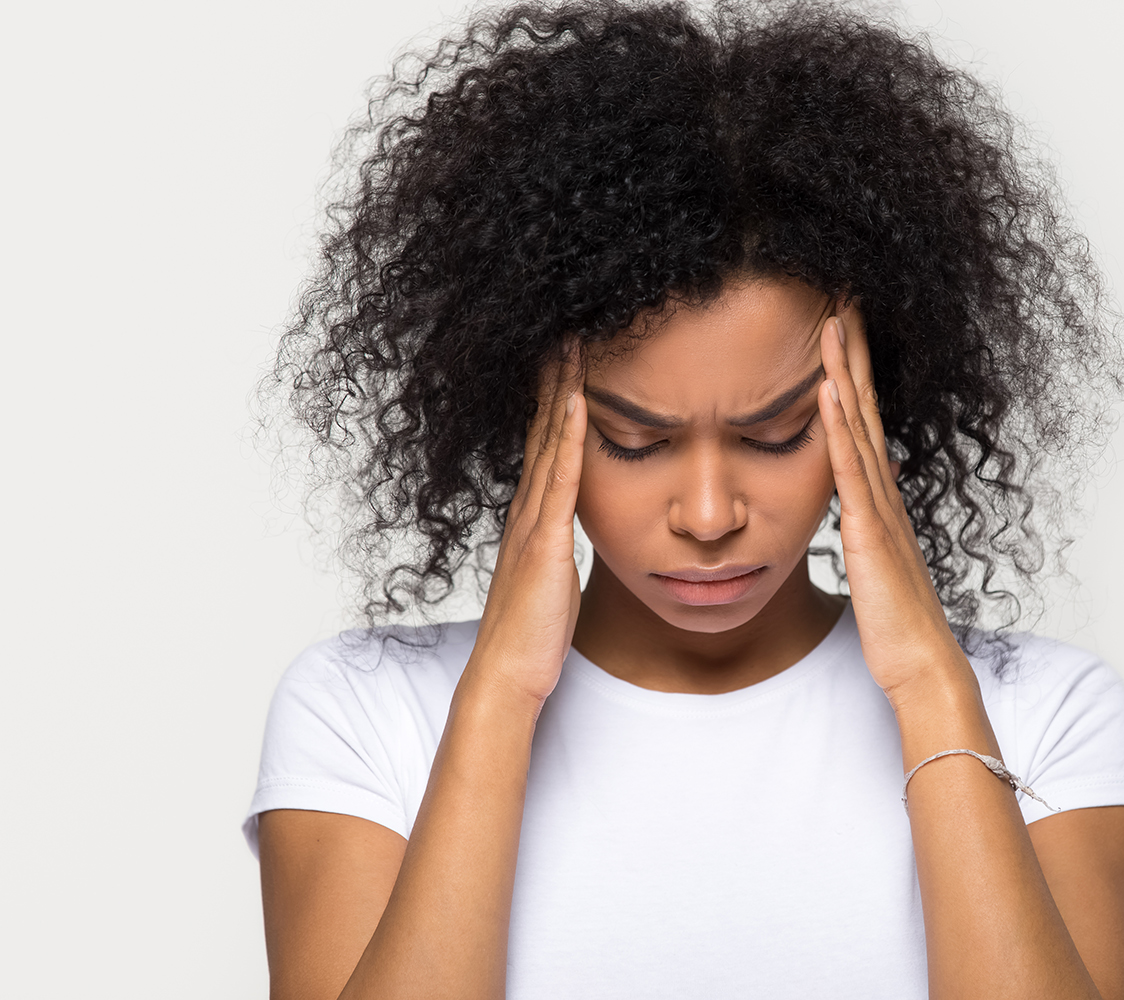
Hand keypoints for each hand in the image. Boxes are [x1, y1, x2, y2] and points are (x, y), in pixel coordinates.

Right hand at [465, 342, 587, 708]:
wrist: (509, 673)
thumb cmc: (532, 632)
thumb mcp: (551, 575)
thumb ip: (557, 545)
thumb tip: (569, 528)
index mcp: (532, 516)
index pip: (545, 444)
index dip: (554, 398)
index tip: (567, 357)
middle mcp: (529, 509)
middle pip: (542, 428)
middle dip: (554, 378)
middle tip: (567, 327)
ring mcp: (533, 522)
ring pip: (549, 441)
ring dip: (561, 390)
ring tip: (573, 343)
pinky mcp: (545, 542)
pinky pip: (560, 480)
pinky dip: (567, 437)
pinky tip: (578, 401)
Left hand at [817, 305, 973, 701]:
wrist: (922, 664)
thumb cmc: (898, 621)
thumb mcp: (877, 561)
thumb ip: (868, 525)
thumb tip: (859, 501)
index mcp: (881, 497)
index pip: (864, 418)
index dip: (853, 370)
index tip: (841, 325)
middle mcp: (884, 491)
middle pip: (866, 405)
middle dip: (854, 351)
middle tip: (842, 296)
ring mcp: (879, 507)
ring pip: (858, 424)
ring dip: (844, 370)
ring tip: (831, 319)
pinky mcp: (868, 531)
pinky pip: (849, 470)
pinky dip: (837, 427)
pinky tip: (825, 389)